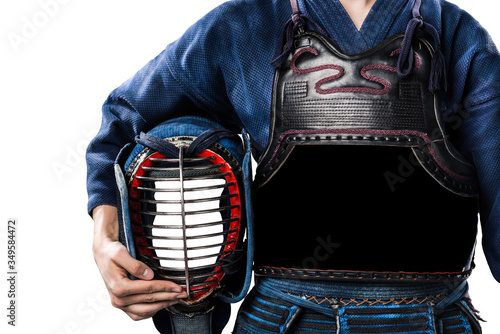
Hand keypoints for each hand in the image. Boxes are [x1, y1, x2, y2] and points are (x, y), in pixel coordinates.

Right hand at [92, 205, 186, 320]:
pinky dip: (151, 312)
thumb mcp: (121, 253)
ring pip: (145, 311)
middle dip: (168, 297)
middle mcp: (118, 299)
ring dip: (162, 306)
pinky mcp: (122, 305)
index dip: (165, 288)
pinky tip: (161, 305)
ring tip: (175, 300)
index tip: (178, 287)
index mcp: (119, 287)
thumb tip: (149, 275)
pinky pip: (138, 314)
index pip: (148, 289)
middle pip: (149, 301)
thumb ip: (135, 265)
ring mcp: (119, 304)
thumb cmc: (111, 252)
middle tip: (182, 294)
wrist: (102, 254)